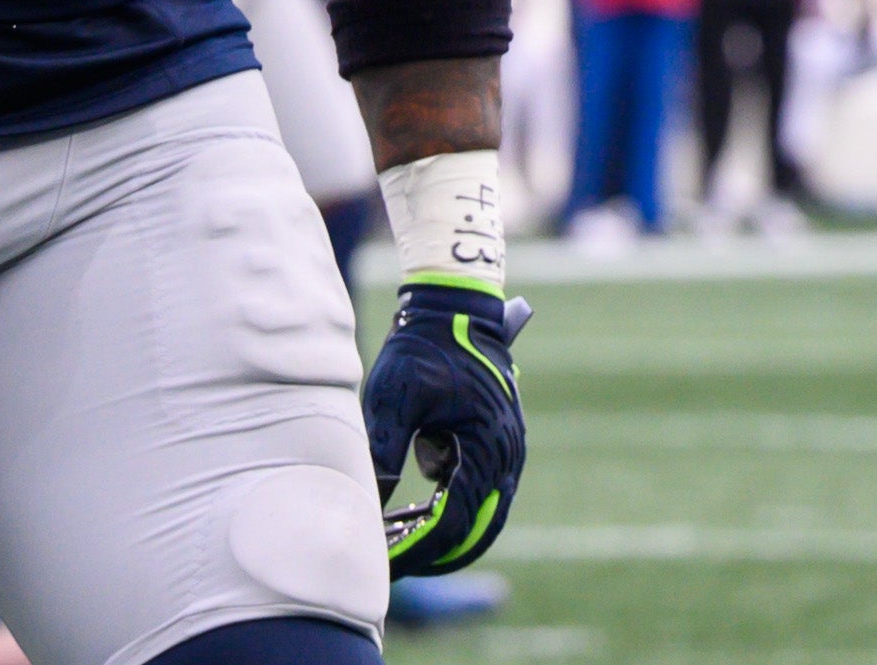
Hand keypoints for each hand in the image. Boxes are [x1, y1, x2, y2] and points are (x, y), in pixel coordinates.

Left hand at [364, 284, 528, 575]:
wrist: (454, 306)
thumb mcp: (394, 400)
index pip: (453, 524)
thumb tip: (370, 511)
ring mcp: (507, 452)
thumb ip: (383, 455)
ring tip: (390, 542)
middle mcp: (507, 457)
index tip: (383, 564)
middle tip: (390, 568)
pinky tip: (405, 512)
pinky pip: (475, 492)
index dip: (416, 550)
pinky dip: (444, 508)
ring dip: (437, 533)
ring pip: (477, 516)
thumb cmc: (423, 348)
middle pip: (475, 532)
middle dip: (432, 554)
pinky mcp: (496, 445)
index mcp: (488, 448)